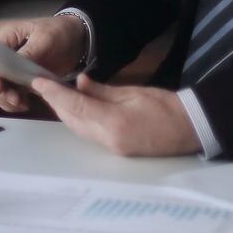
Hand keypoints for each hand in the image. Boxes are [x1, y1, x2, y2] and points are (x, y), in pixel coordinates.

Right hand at [0, 15, 87, 113]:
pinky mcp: (22, 79)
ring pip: (0, 88)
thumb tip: (12, 68)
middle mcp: (5, 54)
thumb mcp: (45, 39)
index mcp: (6, 38)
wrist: (75, 39)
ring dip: (7, 99)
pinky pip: (12, 93)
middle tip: (16, 100)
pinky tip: (25, 105)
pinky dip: (16, 102)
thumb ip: (28, 53)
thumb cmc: (59, 31)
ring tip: (23, 104)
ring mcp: (13, 68)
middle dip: (1, 91)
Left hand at [30, 75, 199, 156]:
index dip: (54, 93)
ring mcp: (112, 149)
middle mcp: (108, 140)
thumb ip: (102, 91)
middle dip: (56, 103)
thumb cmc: (167, 106)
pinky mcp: (117, 151)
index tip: (39, 81)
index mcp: (114, 123)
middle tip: (44, 85)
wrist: (193, 129)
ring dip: (66, 112)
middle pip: (72, 121)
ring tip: (56, 94)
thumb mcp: (133, 92)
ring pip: (78, 129)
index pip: (75, 106)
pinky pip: (90, 134)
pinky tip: (77, 107)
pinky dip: (80, 120)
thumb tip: (80, 83)